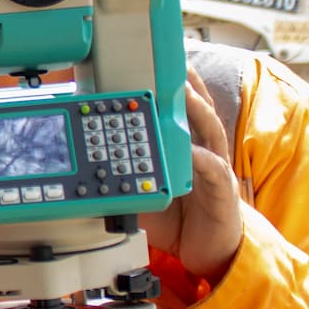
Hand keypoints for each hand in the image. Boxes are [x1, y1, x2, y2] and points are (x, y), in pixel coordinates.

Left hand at [141, 67, 243, 282]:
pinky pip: (211, 171)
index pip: (178, 108)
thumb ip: (122, 173)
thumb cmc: (181, 217)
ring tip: (184, 92)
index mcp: (185, 144)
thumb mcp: (144, 190)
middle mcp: (202, 149)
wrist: (212, 249)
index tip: (155, 59)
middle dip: (186, 83)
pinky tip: (193, 153)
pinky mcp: (221, 190)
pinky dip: (202, 161)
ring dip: (196, 109)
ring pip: (208, 130)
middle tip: (175, 61)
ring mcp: (214, 167)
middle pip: (197, 108)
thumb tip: (87, 165)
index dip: (169, 84)